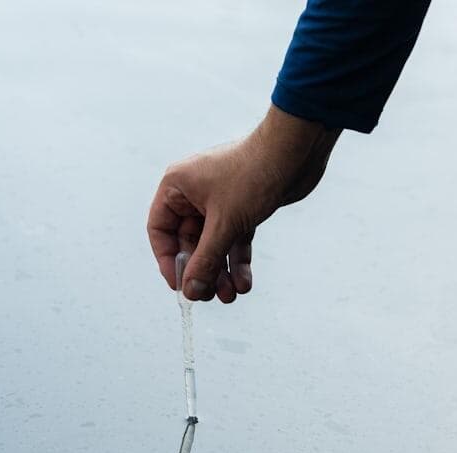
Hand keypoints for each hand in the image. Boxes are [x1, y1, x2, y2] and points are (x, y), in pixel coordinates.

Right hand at [148, 106, 340, 301]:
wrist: (295, 152)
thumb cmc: (253, 175)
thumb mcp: (225, 224)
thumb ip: (206, 260)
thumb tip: (191, 291)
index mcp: (177, 187)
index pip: (160, 230)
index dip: (168, 261)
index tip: (181, 286)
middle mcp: (194, 193)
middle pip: (188, 243)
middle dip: (202, 271)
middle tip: (211, 296)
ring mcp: (218, 201)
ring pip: (213, 244)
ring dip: (221, 272)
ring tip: (232, 296)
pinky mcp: (242, 208)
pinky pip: (233, 240)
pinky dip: (238, 261)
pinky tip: (245, 283)